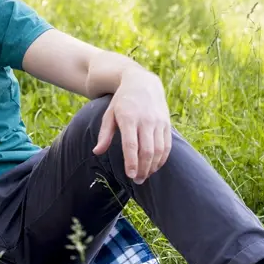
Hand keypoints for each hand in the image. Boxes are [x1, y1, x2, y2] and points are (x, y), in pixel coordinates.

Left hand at [93, 70, 171, 184]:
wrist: (141, 83)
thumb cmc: (121, 102)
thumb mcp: (109, 114)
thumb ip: (104, 134)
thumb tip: (96, 152)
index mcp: (128, 118)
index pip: (131, 145)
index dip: (132, 162)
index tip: (130, 175)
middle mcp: (145, 120)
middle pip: (147, 150)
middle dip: (143, 168)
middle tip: (138, 181)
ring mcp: (158, 122)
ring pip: (159, 149)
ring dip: (153, 166)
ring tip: (146, 176)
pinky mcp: (166, 123)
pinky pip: (167, 145)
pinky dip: (162, 158)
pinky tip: (155, 166)